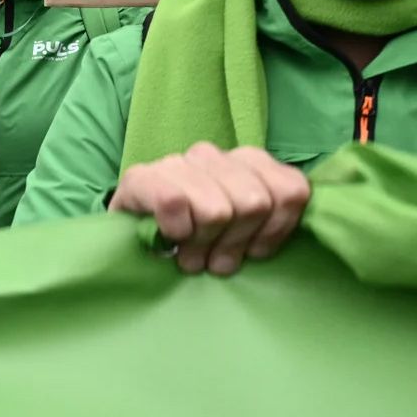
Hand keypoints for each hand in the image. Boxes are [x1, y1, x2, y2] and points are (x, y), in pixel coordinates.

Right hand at [108, 143, 308, 275]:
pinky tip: (169, 239)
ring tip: (191, 256)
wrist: (125, 239)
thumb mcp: (240, 233)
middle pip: (254, 205)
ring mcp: (177, 162)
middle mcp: (214, 155)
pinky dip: (175, 231)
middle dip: (235, 243)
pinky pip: (174, 204)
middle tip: (214, 261)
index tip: (253, 252)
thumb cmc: (193, 240)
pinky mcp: (142, 177)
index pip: (290, 190)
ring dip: (202, 244)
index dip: (276, 230)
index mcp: (248, 163)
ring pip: (216, 210)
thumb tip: (278, 238)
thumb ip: (270, 223)